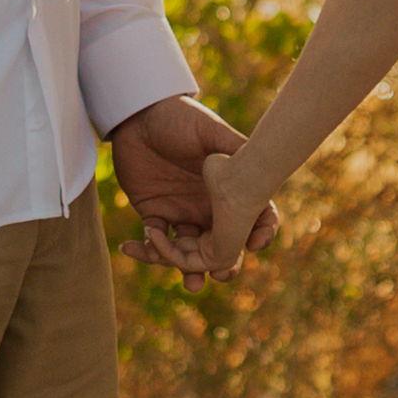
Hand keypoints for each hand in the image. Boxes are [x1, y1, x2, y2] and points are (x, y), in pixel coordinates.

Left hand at [108, 97, 273, 278]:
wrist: (137, 114)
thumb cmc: (179, 117)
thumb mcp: (210, 130)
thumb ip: (231, 149)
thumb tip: (256, 164)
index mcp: (228, 187)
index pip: (254, 216)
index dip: (260, 233)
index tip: (255, 245)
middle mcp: (209, 205)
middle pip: (224, 244)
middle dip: (225, 264)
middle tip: (220, 273)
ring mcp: (183, 213)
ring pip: (191, 252)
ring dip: (190, 270)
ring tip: (190, 284)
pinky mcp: (155, 214)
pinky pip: (156, 242)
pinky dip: (150, 251)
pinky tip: (139, 245)